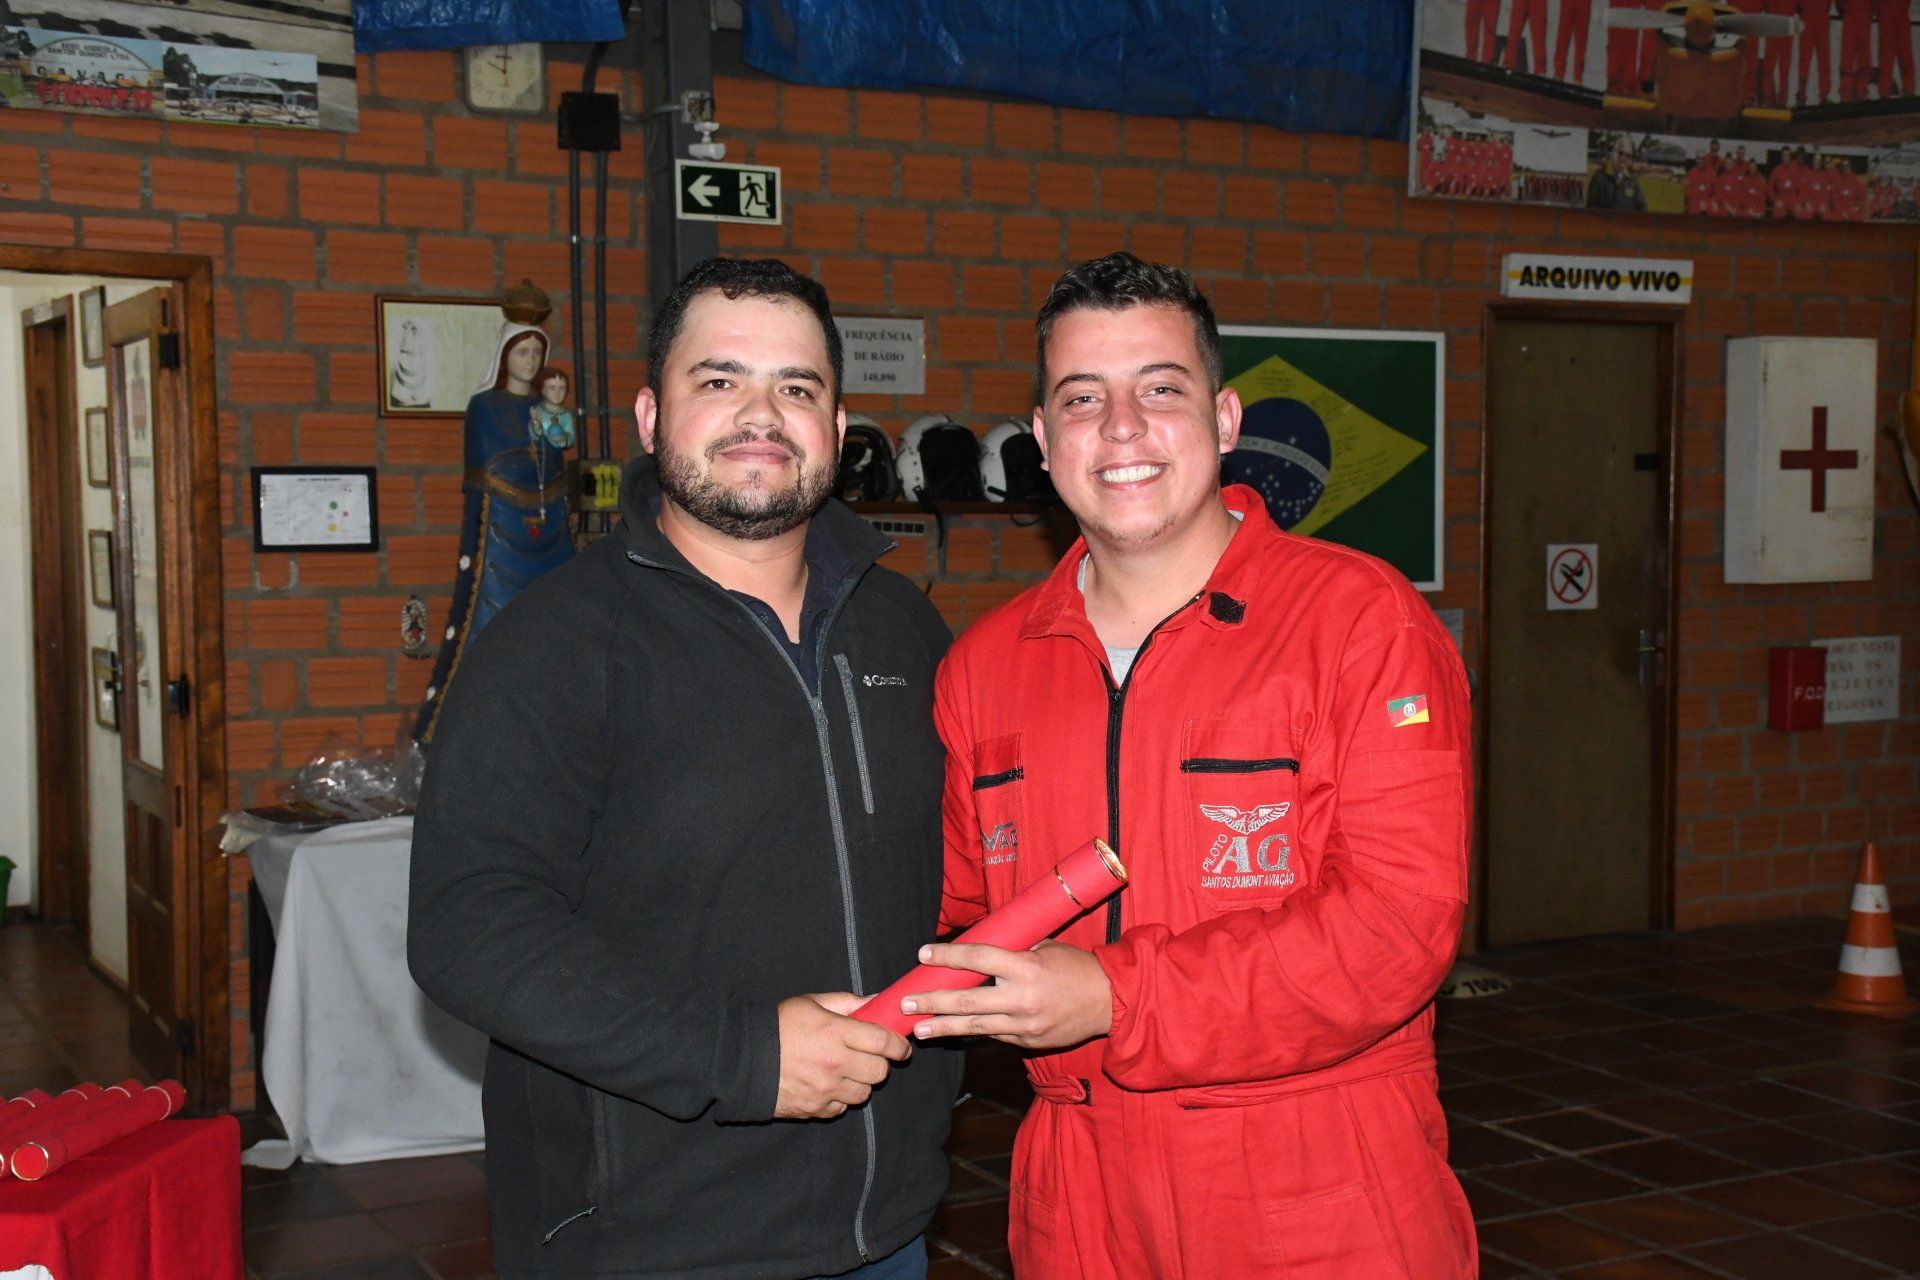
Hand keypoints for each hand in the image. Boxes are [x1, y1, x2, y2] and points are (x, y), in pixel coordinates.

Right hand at [773, 993, 911, 1120]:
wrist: (741, 1060)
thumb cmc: (778, 1026)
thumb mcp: (812, 1003)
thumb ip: (848, 1002)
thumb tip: (878, 1000)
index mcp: (835, 1033)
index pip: (883, 1042)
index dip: (899, 1045)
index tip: (901, 1046)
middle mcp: (834, 1064)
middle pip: (879, 1071)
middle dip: (880, 1063)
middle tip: (871, 1057)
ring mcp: (825, 1090)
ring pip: (864, 1093)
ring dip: (861, 1082)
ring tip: (847, 1071)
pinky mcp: (814, 1109)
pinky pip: (842, 1108)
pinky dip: (840, 1098)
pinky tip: (828, 1084)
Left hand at [901, 941, 1112, 1049]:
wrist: (1111, 1002)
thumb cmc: (1077, 968)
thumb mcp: (1047, 948)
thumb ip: (1014, 951)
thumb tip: (981, 949)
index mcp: (1026, 967)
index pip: (978, 959)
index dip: (948, 956)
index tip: (924, 954)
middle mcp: (1022, 998)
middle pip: (967, 1000)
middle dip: (932, 1002)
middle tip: (905, 1004)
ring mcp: (1024, 1024)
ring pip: (975, 1026)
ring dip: (943, 1027)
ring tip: (917, 1030)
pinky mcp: (1028, 1041)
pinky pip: (994, 1035)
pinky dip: (973, 1032)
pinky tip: (952, 1031)